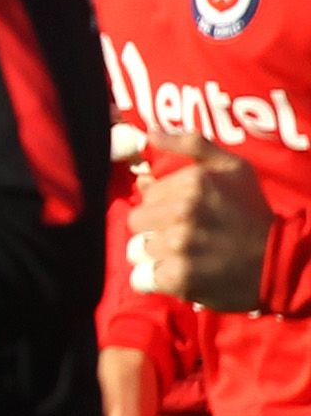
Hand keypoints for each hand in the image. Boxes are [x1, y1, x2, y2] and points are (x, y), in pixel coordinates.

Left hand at [128, 128, 273, 311]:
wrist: (279, 260)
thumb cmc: (251, 212)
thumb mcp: (233, 168)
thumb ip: (192, 145)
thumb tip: (150, 134)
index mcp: (194, 181)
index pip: (147, 194)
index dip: (163, 204)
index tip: (187, 213)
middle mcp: (184, 210)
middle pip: (137, 221)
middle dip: (156, 229)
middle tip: (186, 236)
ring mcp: (180, 245)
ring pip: (137, 250)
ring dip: (156, 255)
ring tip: (186, 255)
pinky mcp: (179, 277)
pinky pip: (142, 278)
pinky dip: (157, 280)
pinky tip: (182, 274)